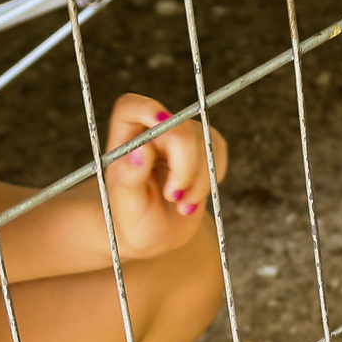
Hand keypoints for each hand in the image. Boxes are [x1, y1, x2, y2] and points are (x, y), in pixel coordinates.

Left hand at [102, 93, 228, 259]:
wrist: (157, 234)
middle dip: (184, 166)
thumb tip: (140, 151)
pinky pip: (217, 149)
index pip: (131, 107)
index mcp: (125, 139)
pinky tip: (194, 196)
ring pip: (203, 140)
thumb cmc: (136, 219)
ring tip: (181, 204)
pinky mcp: (203, 146)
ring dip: (198, 180)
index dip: (147, 109)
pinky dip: (211, 178)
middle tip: (174, 196)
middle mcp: (153, 131)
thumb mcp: (127, 206)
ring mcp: (180, 137)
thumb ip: (130, 178)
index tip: (161, 122)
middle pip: (178, 127)